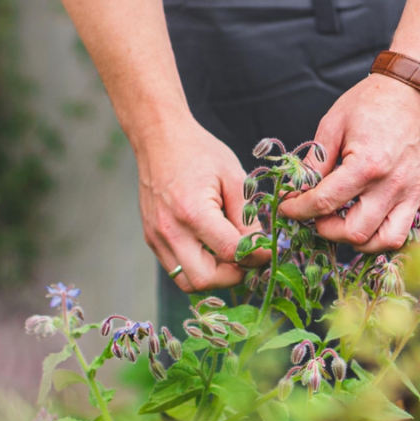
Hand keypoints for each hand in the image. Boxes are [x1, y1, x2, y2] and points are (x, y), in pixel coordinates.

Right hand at [134, 119, 267, 291]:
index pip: (229, 252)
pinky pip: (176, 270)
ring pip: (187, 282)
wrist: (159, 138)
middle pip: (205, 279)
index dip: (255, 257)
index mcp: (192, 211)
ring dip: (214, 277)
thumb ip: (246, 217)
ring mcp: (157, 237)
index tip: (267, 251)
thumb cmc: (199, 152)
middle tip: (248, 260)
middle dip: (233, 276)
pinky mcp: (152, 239)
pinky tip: (211, 249)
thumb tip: (259, 248)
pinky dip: (198, 268)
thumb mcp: (233, 177)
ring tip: (230, 257)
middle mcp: (170, 230)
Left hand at [280, 73, 419, 251]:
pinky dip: (410, 239)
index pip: (324, 202)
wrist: (412, 88)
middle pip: (356, 232)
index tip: (287, 208)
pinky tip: (387, 227)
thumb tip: (298, 189)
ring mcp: (413, 191)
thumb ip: (316, 161)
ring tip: (348, 224)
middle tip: (318, 216)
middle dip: (328, 230)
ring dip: (364, 241)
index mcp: (366, 165)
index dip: (298, 210)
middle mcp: (392, 185)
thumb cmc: (371, 101)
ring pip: (389, 240)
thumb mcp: (333, 124)